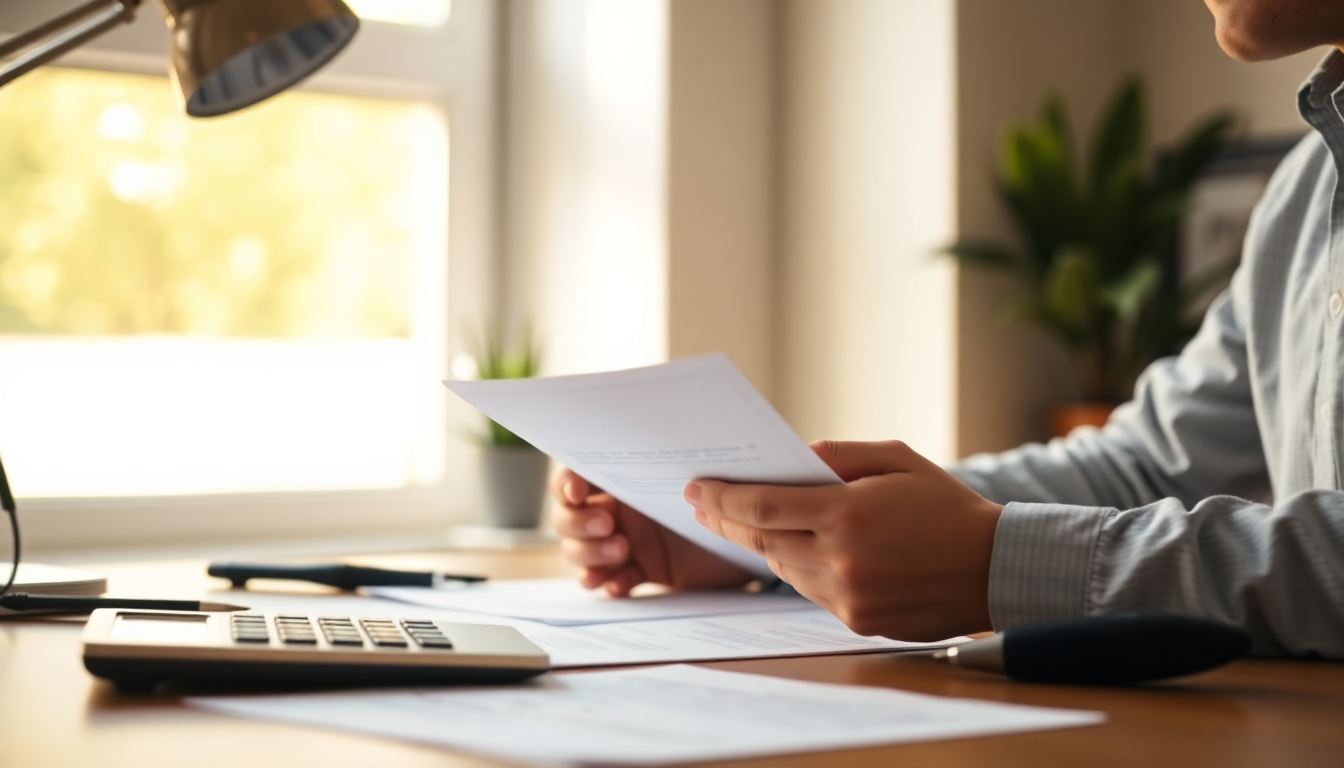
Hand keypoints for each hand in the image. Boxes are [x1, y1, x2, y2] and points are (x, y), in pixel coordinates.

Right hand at [550, 468, 755, 595]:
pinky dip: (607, 582)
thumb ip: (687, 456)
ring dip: (590, 554)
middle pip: (566, 517)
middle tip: (609, 525)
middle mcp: (615, 507)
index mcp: (622, 475)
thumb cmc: (729, 488)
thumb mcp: (708, 470)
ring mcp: (622, 540)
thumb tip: (674, 435)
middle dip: (578, 522)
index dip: (566, 483)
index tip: (578, 491)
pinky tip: (618, 585)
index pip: (574, 475)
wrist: (753, 532)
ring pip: (579, 550)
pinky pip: (609, 580)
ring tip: (622, 552)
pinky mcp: (638, 570)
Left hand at [686, 440, 1002, 640]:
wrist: (994, 568)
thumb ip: (839, 455)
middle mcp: (842, 559)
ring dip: (761, 545)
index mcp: (848, 513)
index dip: (722, 498)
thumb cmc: (945, 506)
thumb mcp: (896, 459)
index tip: (694, 488)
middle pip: (761, 542)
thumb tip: (791, 458)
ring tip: (743, 523)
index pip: (763, 506)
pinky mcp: (857, 621)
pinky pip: (810, 591)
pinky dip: (797, 568)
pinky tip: (794, 549)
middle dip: (726, 521)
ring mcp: (848, 596)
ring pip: (782, 568)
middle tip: (700, 504)